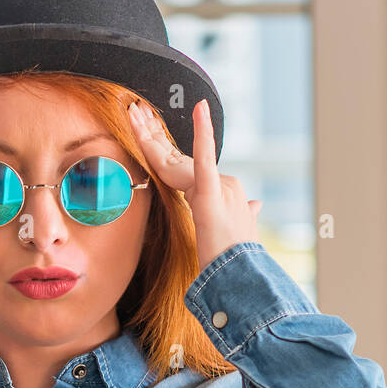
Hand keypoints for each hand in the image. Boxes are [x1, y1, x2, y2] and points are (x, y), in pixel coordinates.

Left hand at [127, 97, 261, 273]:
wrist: (240, 279)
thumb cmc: (235, 260)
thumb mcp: (239, 230)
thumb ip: (246, 213)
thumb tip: (255, 205)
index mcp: (221, 190)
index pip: (186, 162)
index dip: (164, 144)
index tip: (148, 125)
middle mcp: (223, 183)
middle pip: (178, 154)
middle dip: (151, 132)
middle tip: (131, 109)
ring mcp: (220, 187)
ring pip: (178, 157)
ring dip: (151, 133)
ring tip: (134, 111)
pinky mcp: (214, 194)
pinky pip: (205, 161)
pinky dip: (203, 135)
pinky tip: (199, 108)